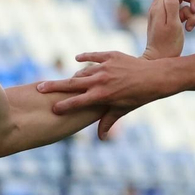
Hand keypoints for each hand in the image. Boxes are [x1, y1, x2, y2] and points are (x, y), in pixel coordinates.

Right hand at [37, 51, 173, 138]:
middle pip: (72, 84)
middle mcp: (101, 80)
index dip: (64, 106)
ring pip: (82, 71)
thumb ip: (108, 121)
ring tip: (60, 80)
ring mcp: (105, 66)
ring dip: (72, 76)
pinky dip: (85, 58)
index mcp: (102, 96)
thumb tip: (101, 139)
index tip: (52, 109)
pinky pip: (93, 56)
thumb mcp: (122, 109)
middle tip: (39, 87)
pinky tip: (77, 60)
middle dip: (54, 87)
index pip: (77, 102)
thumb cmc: (139, 96)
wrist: (155, 76)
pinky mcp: (110, 55)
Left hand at [142, 0, 194, 59]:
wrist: (162, 61)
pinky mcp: (174, 20)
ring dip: (193, 8)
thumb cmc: (166, 44)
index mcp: (158, 4)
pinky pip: (186, 13)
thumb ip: (172, 4)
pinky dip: (191, 19)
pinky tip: (189, 29)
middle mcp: (162, 6)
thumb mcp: (171, 24)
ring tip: (192, 21)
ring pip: (185, 1)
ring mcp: (168, 13)